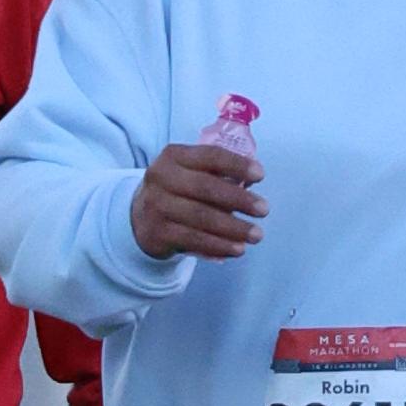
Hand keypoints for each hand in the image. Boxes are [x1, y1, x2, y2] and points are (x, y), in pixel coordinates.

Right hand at [132, 137, 262, 263]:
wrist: (140, 218)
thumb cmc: (179, 191)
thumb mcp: (192, 174)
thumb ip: (219, 175)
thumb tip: (251, 183)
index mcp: (174, 156)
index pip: (209, 156)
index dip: (236, 164)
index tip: (261, 175)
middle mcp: (161, 177)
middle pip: (205, 187)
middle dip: (239, 199)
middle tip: (264, 209)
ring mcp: (156, 206)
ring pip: (200, 217)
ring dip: (233, 228)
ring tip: (256, 234)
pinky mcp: (157, 232)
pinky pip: (193, 239)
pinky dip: (218, 245)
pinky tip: (237, 249)